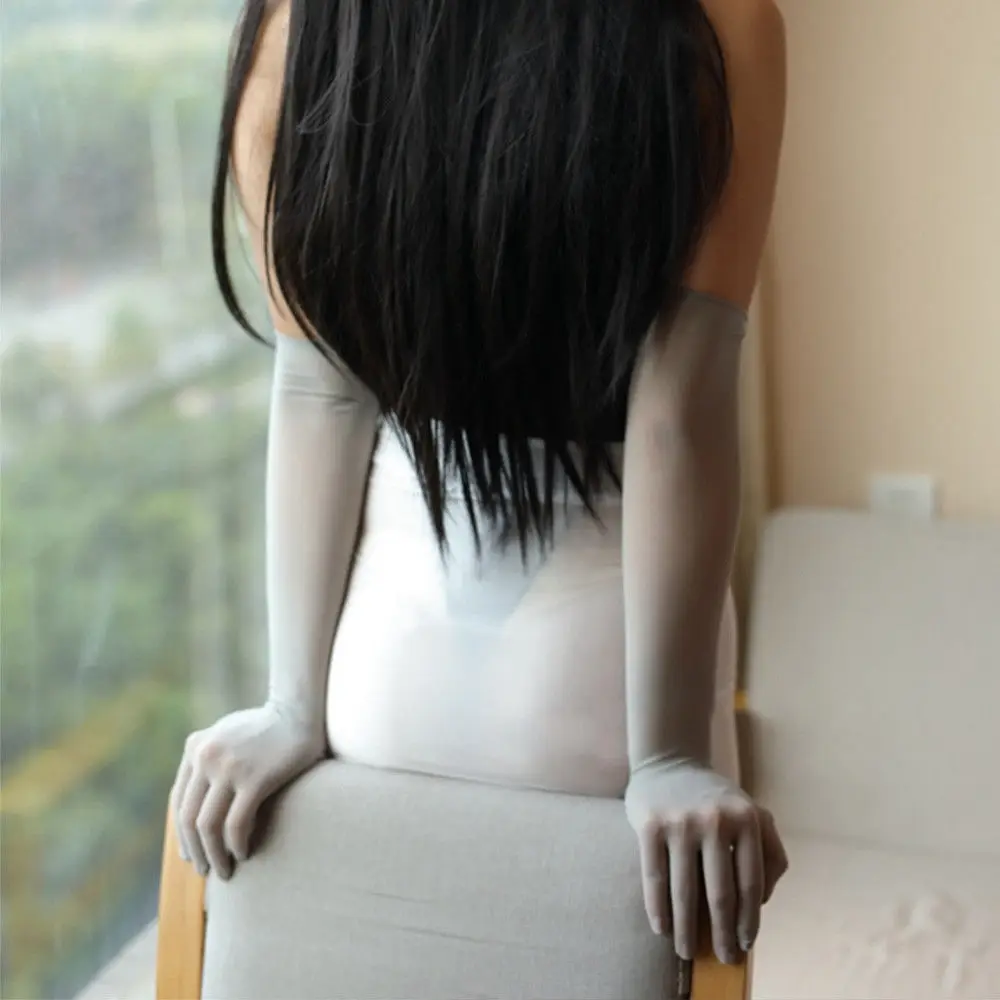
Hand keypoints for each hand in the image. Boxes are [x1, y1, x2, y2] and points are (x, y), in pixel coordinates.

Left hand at [170, 704, 325, 879]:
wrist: (300, 710)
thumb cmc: (268, 727)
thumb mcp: (227, 734)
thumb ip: (208, 759)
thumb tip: (197, 801)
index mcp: (195, 746)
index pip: (179, 801)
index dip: (182, 833)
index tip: (191, 854)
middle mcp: (206, 756)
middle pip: (189, 817)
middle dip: (195, 851)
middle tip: (206, 870)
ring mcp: (229, 767)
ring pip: (208, 826)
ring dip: (214, 855)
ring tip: (224, 871)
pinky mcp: (255, 778)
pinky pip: (236, 824)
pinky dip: (236, 845)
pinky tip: (245, 854)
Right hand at [624, 758, 787, 964]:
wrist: (669, 760)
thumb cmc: (715, 797)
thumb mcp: (752, 812)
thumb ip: (770, 851)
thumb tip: (762, 902)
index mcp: (747, 819)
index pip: (751, 883)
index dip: (749, 920)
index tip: (744, 945)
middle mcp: (716, 820)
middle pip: (721, 893)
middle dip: (722, 933)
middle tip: (721, 957)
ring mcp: (681, 821)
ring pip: (685, 890)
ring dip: (686, 929)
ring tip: (685, 952)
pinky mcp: (650, 824)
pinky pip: (655, 876)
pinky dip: (658, 908)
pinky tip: (661, 928)